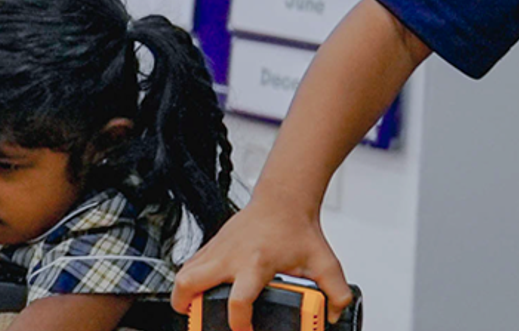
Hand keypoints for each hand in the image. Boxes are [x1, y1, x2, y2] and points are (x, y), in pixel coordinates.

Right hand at [171, 199, 353, 330]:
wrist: (282, 200)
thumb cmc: (298, 229)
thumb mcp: (325, 263)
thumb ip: (337, 293)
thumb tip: (335, 317)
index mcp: (256, 264)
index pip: (238, 300)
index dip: (238, 323)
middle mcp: (230, 257)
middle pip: (190, 283)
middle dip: (187, 307)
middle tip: (198, 322)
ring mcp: (217, 249)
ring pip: (183, 273)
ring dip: (182, 294)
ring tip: (192, 309)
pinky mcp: (212, 245)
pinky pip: (189, 265)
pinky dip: (189, 280)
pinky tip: (200, 291)